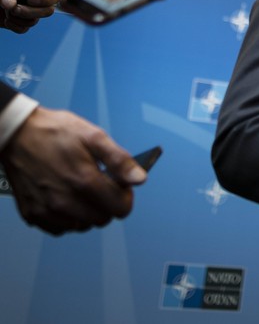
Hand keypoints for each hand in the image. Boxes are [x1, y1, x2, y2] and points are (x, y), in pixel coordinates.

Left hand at [0, 0, 60, 32]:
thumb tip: (11, 4)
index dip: (46, 0)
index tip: (29, 0)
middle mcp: (35, 1)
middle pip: (48, 11)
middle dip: (30, 12)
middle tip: (15, 9)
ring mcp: (29, 13)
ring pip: (34, 21)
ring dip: (18, 19)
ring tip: (7, 12)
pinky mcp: (21, 23)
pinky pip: (24, 29)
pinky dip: (14, 26)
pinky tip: (6, 20)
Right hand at [0, 107, 146, 234]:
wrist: (17, 134)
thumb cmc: (55, 132)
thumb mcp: (94, 137)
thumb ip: (119, 160)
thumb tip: (139, 179)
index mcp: (84, 181)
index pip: (121, 208)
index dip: (125, 196)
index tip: (119, 185)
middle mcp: (65, 201)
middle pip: (103, 219)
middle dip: (107, 203)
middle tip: (99, 184)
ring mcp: (47, 210)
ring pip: (82, 226)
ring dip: (88, 212)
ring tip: (80, 188)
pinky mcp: (32, 214)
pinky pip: (60, 228)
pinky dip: (67, 217)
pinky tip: (66, 197)